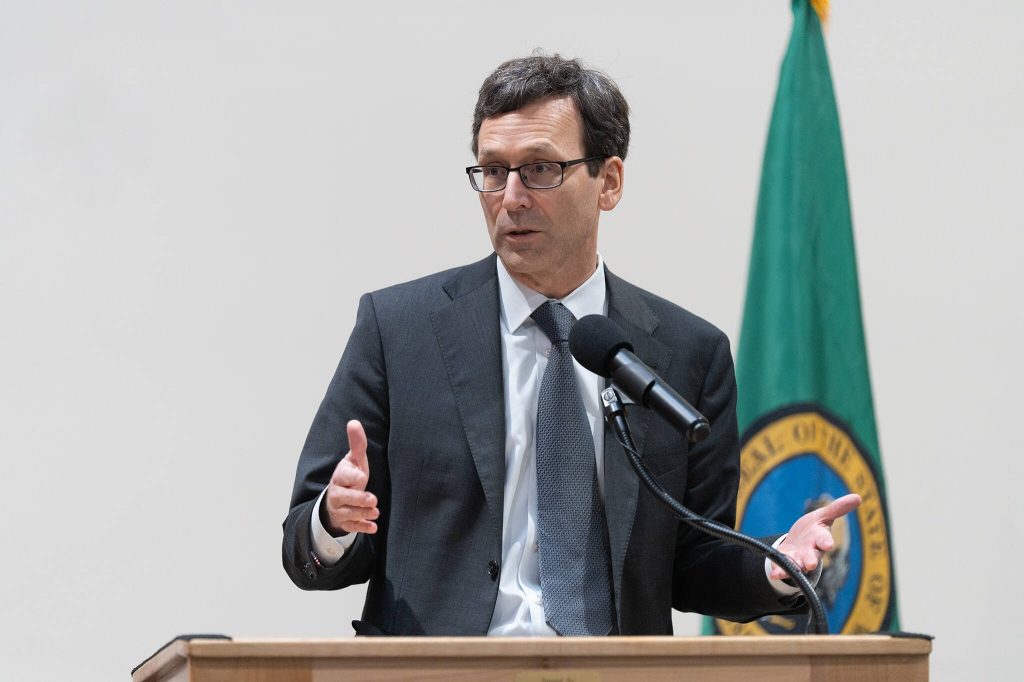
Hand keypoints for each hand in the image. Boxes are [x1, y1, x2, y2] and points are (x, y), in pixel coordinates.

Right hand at [321, 420, 379, 534]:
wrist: (338, 498)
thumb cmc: (350, 476)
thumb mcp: (354, 460)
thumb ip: (357, 444)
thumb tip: (354, 422)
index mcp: (340, 477)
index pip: (344, 477)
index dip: (352, 477)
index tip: (361, 477)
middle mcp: (337, 494)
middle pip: (344, 498)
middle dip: (358, 499)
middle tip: (373, 499)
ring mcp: (339, 509)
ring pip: (348, 514)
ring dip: (362, 514)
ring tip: (376, 512)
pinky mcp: (345, 522)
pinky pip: (351, 527)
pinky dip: (362, 528)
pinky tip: (373, 527)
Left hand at [769, 493, 860, 579]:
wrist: (798, 541)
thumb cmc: (813, 528)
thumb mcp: (823, 516)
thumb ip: (838, 508)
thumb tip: (858, 497)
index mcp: (820, 539)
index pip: (825, 541)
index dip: (827, 543)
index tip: (829, 545)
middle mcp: (811, 551)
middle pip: (812, 556)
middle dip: (811, 560)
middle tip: (810, 564)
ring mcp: (799, 558)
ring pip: (797, 565)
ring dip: (793, 567)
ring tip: (786, 571)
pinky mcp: (786, 561)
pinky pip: (782, 568)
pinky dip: (778, 571)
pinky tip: (774, 574)